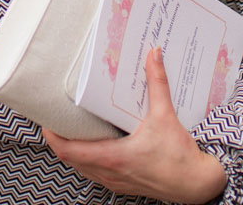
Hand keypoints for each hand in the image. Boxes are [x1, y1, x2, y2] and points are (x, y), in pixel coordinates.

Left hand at [43, 48, 226, 202]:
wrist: (196, 185)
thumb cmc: (180, 158)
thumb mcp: (166, 117)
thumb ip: (157, 84)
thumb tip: (153, 56)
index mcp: (114, 157)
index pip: (69, 151)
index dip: (52, 137)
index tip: (46, 121)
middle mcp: (110, 172)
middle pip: (70, 159)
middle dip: (60, 139)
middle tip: (56, 119)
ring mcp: (115, 181)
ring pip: (82, 168)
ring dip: (73, 150)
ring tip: (72, 129)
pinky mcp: (123, 185)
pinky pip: (95, 173)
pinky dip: (88, 159)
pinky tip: (96, 144)